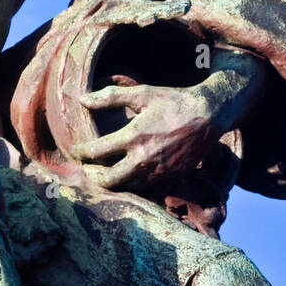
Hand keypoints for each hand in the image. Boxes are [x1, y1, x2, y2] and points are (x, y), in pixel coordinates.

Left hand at [73, 83, 220, 191]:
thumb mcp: (142, 94)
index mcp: (135, 136)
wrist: (209, 115)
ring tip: (102, 176)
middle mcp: (145, 158)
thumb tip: (81, 98)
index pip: (97, 151)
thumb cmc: (173, 102)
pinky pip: (146, 192)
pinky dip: (133, 189)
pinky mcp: (171, 179)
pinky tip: (126, 181)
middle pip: (109, 179)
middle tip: (86, 170)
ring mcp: (159, 172)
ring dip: (111, 184)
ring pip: (126, 189)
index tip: (77, 151)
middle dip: (92, 176)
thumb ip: (110, 97)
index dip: (82, 152)